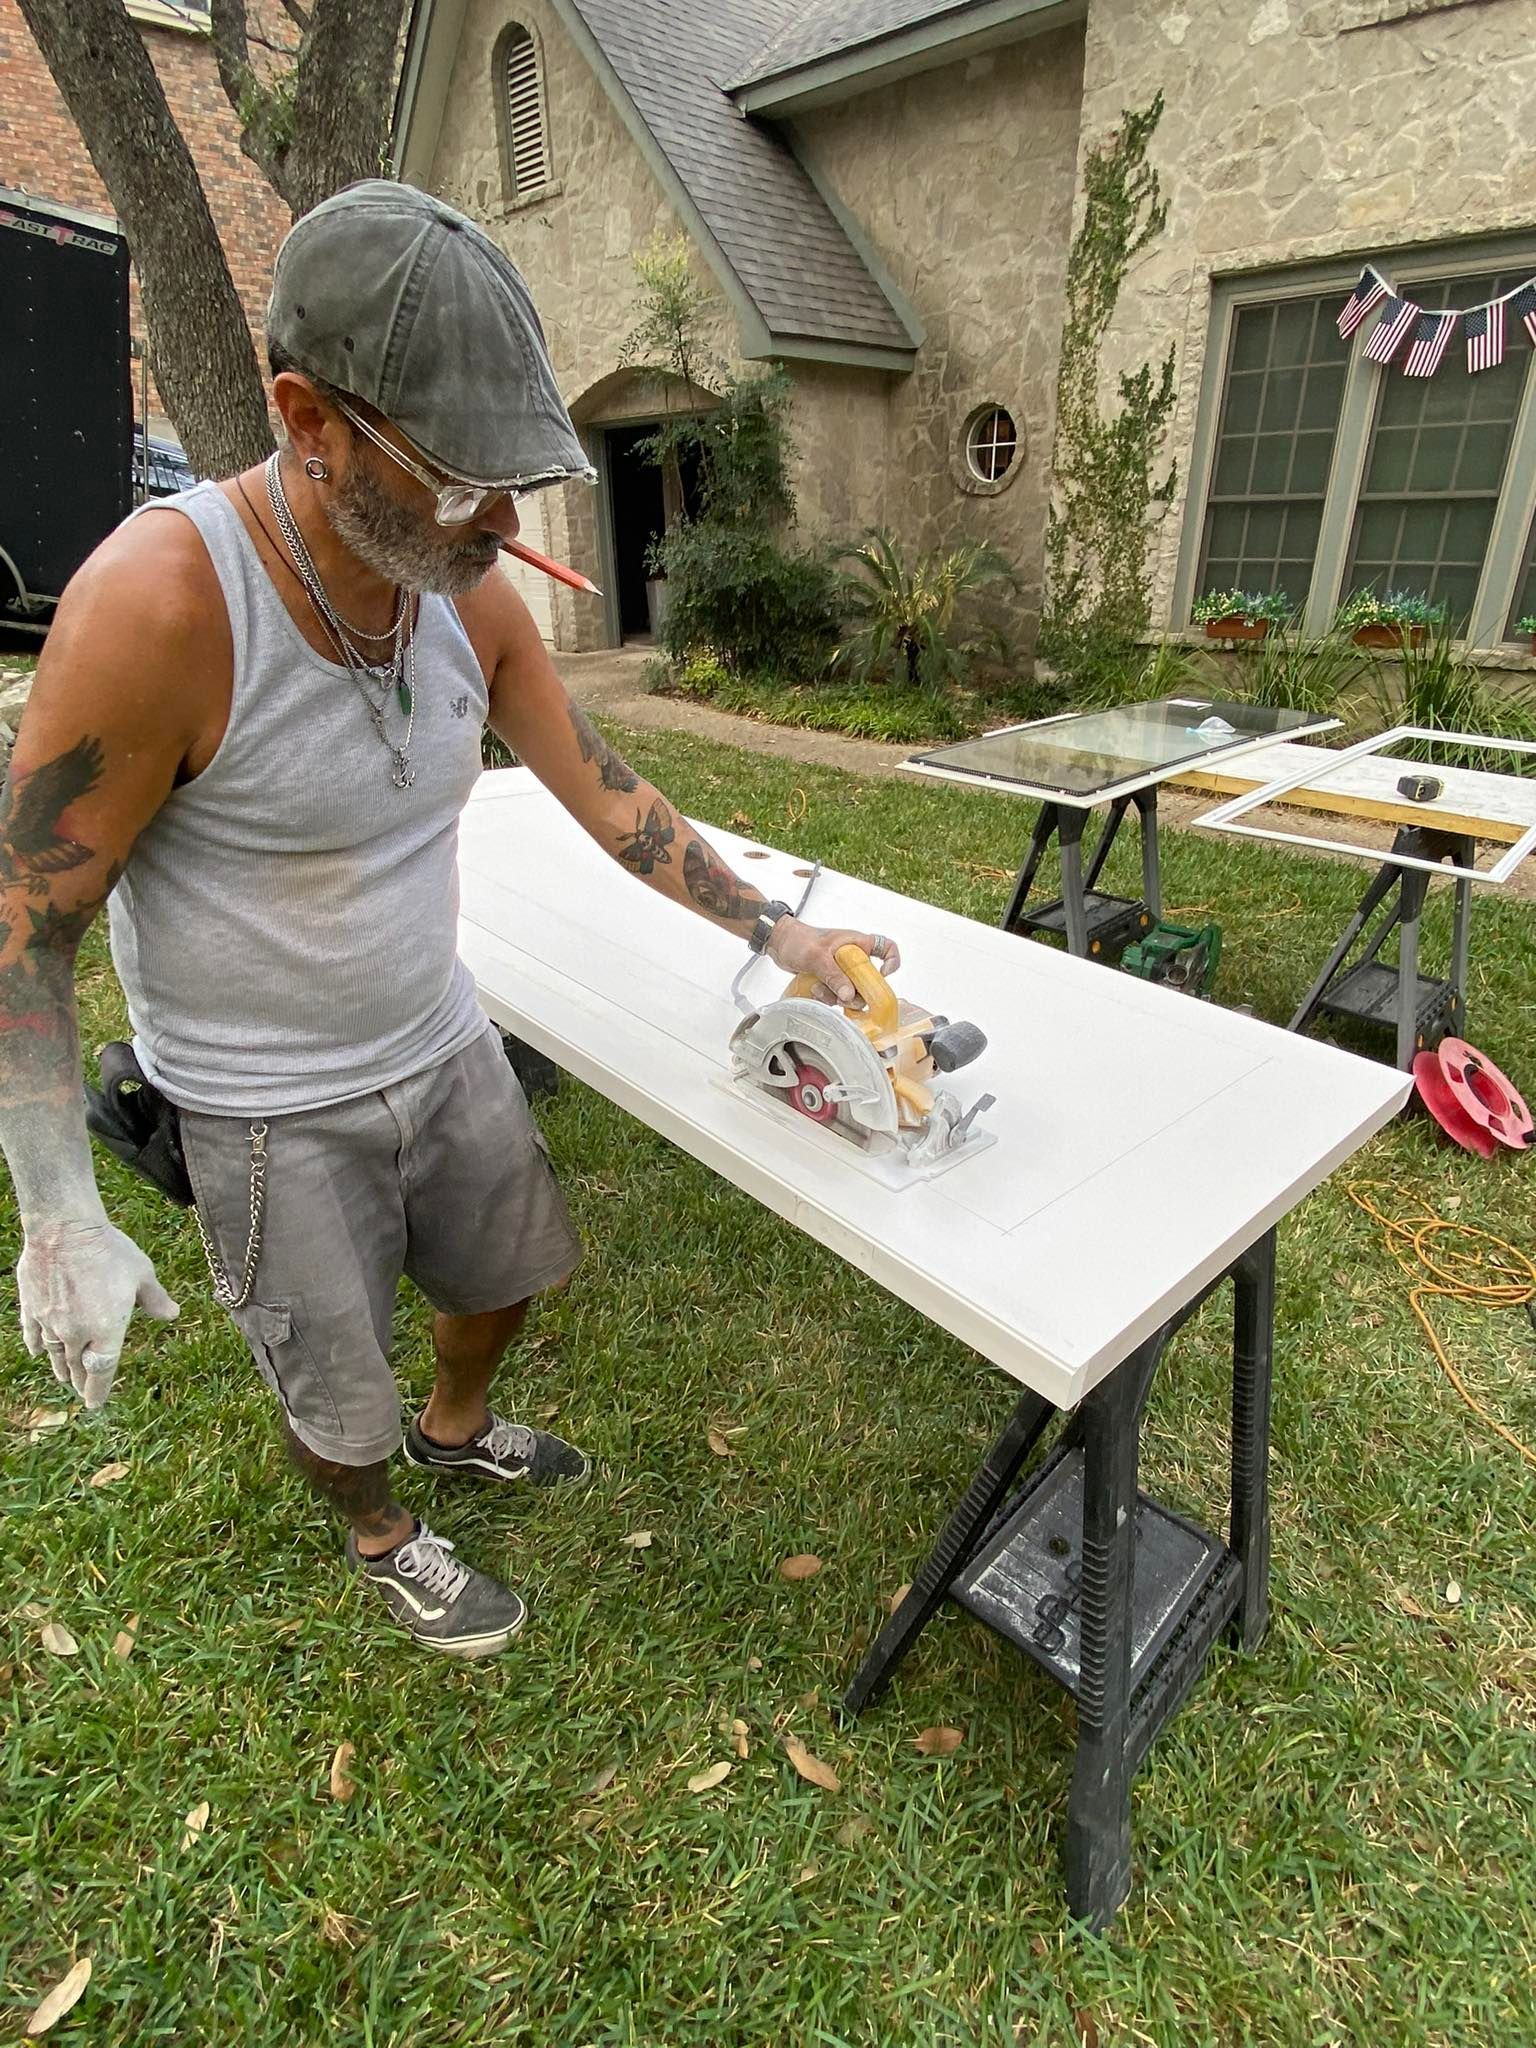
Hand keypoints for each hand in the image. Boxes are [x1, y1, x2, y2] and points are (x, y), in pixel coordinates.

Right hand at [17, 1217, 179, 1411]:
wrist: (65, 1230)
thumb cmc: (109, 1251)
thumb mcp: (142, 1275)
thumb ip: (154, 1300)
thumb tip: (172, 1315)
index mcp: (106, 1331)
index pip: (102, 1371)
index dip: (99, 1390)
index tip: (96, 1404)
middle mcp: (77, 1333)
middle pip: (77, 1366)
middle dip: (81, 1381)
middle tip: (82, 1390)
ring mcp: (51, 1323)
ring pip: (55, 1354)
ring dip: (61, 1368)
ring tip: (63, 1377)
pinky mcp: (31, 1308)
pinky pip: (33, 1335)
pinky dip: (37, 1346)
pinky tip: (38, 1352)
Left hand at [765, 919, 901, 1004]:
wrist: (780, 944)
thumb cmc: (799, 940)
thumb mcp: (817, 957)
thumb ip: (833, 976)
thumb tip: (849, 996)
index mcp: (857, 944)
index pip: (887, 948)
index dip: (892, 962)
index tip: (883, 975)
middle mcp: (853, 958)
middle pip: (869, 981)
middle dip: (856, 992)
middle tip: (842, 996)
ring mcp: (843, 971)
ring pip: (852, 992)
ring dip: (837, 996)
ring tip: (819, 989)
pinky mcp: (832, 980)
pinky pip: (838, 995)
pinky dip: (828, 997)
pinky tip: (815, 990)